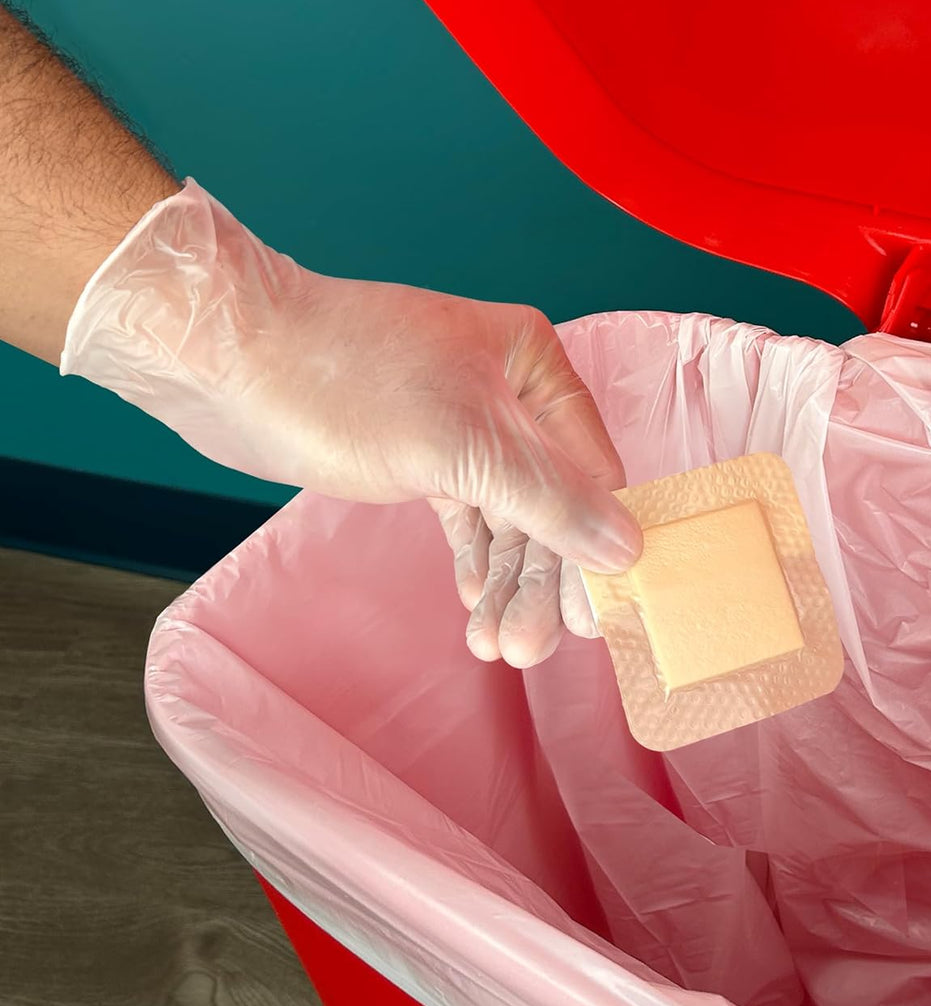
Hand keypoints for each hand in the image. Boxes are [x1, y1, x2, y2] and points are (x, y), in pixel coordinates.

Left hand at [61, 181, 639, 665]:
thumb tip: (628, 550)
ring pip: (506, 517)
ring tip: (497, 645)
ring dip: (504, 582)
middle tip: (528, 646)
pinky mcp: (423, 455)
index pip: (591, 472)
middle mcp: (510, 394)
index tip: (591, 619)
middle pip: (550, 503)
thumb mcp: (462, 444)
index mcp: (534, 366)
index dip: (594, 549)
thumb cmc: (344, 383)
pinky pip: (467, 517)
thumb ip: (551, 500)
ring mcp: (465, 426)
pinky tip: (474, 603)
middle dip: (538, 578)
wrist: (227, 359)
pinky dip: (473, 559)